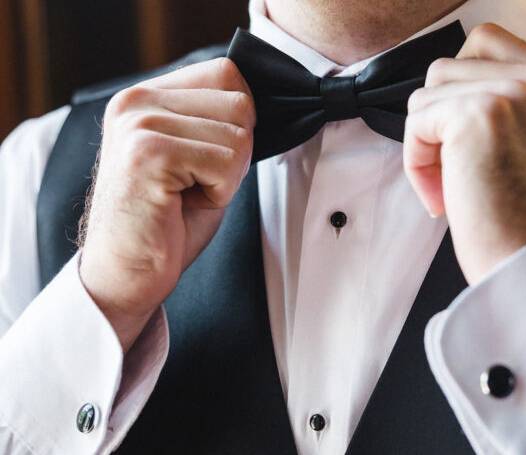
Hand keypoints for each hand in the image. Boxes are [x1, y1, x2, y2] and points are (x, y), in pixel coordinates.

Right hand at [79, 58, 255, 351]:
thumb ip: (216, 121)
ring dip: (225, 177)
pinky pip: (227, 162)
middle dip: (234, 154)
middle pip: (240, 103)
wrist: (127, 273)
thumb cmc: (166, 222)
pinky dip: (219, 192)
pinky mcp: (150, 153)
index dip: (238, 123)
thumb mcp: (194, 157)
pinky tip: (183, 204)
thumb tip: (257, 103)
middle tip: (194, 183)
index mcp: (145, 96)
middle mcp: (136, 101)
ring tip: (186, 194)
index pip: (228, 74)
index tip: (206, 160)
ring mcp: (140, 125)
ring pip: (238, 136)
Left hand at [404, 24, 525, 284]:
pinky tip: (442, 196)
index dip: (458, 89)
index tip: (462, 140)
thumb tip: (442, 92)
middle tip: (452, 166)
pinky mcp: (479, 115)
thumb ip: (503, 104)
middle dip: (438, 117)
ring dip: (426, 140)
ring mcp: (513, 94)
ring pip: (428, 92)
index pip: (485, 43)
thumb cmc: (522, 221)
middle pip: (448, 67)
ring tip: (449, 183)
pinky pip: (417, 121)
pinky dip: (417, 161)